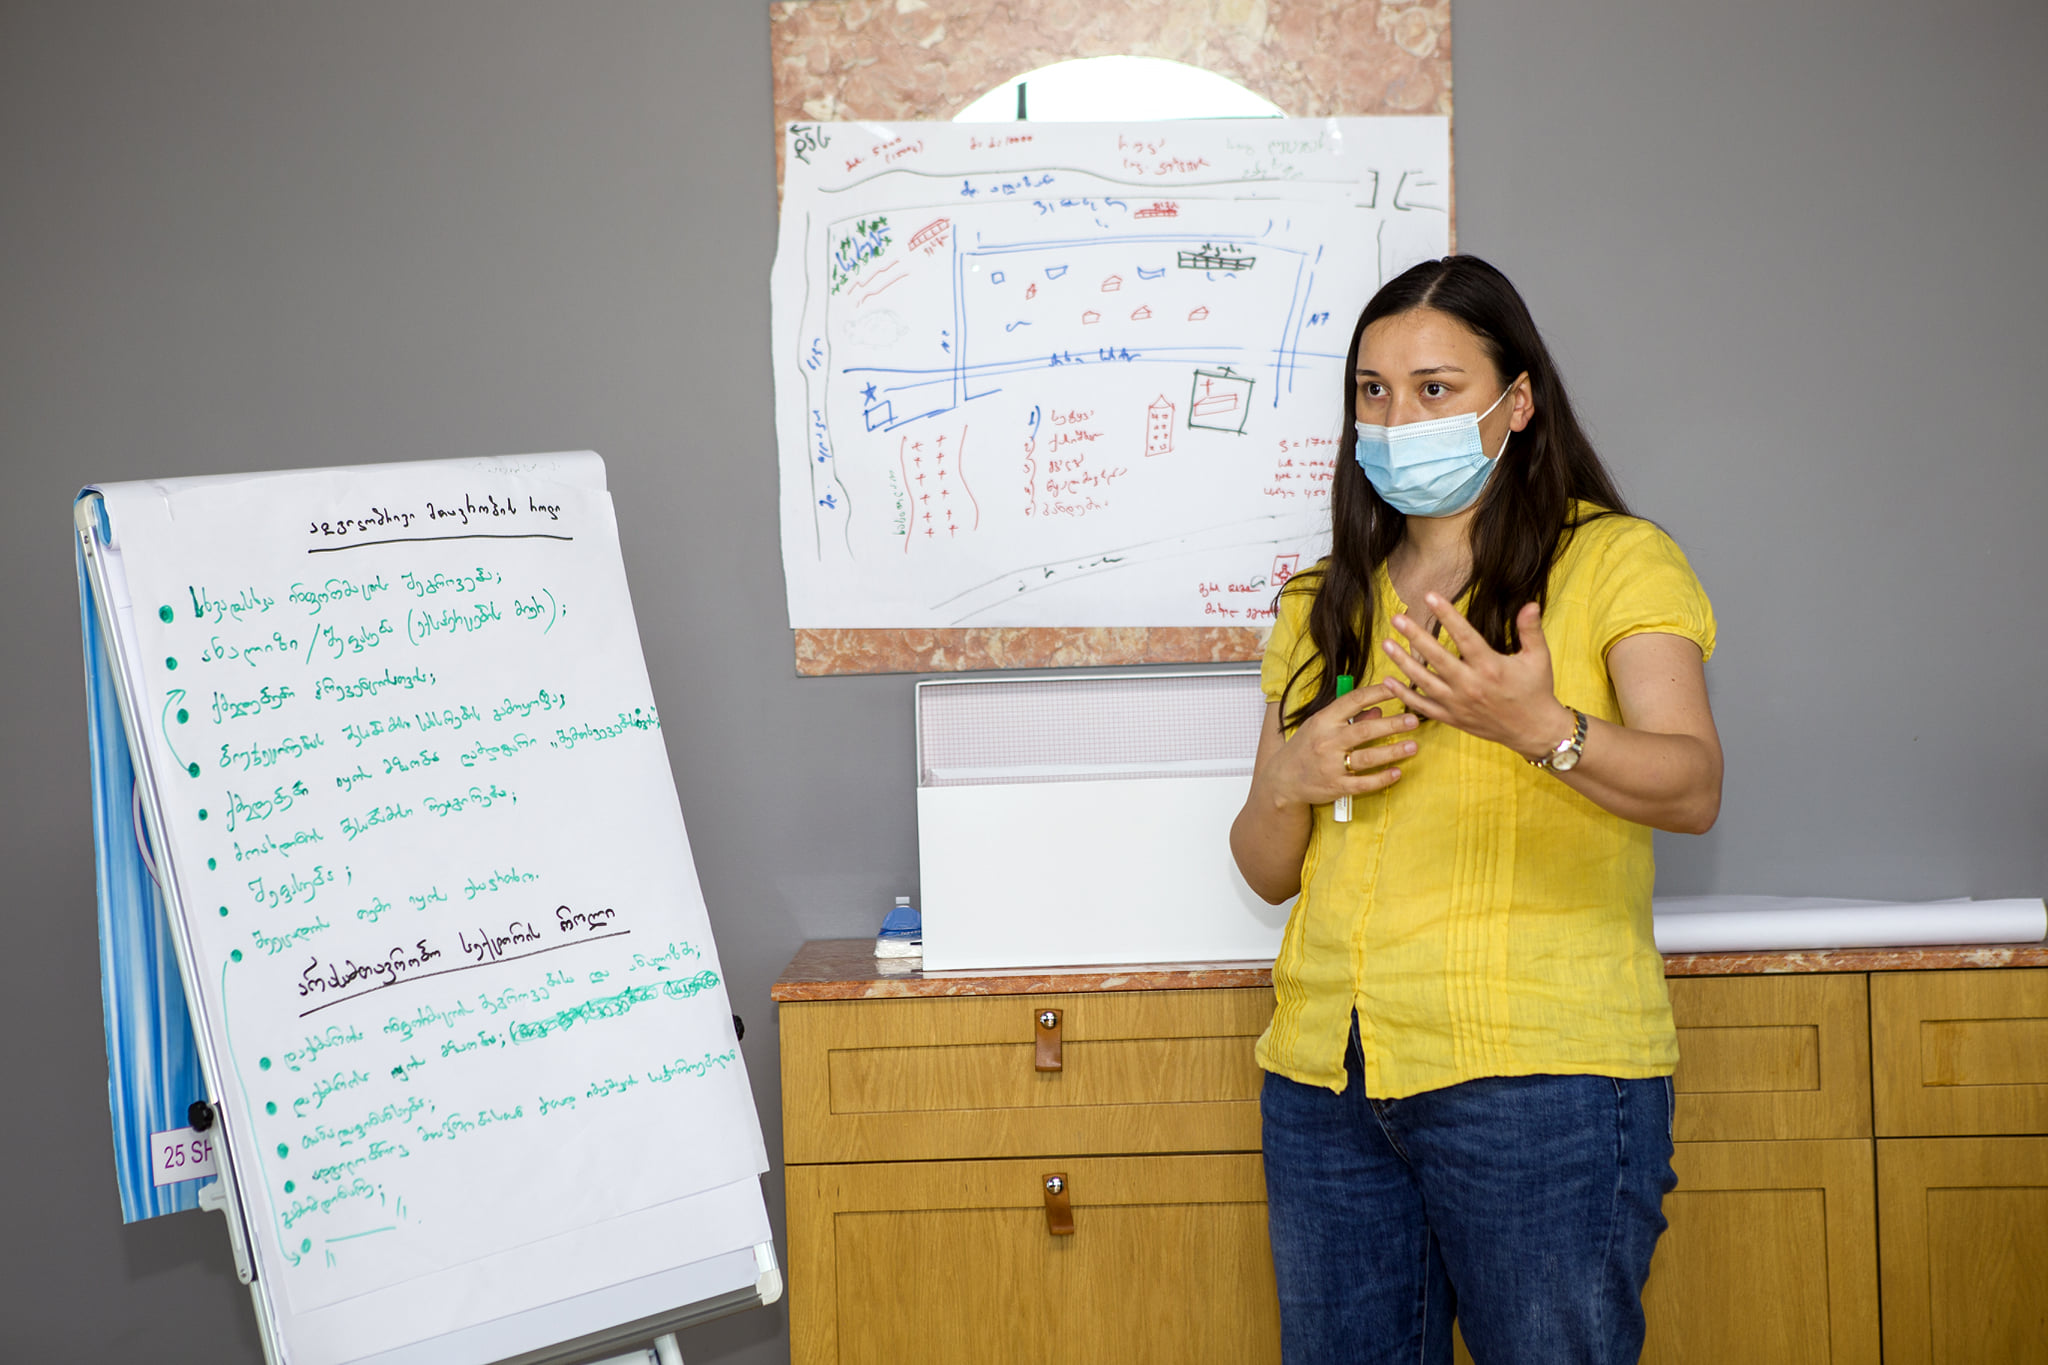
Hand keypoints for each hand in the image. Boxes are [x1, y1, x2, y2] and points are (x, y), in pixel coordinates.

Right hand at [1254, 681, 1419, 808]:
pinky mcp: (1336, 787)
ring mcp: (1331, 765)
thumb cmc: (1304, 748)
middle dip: (1392, 725)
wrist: (1282, 779)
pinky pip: (1363, 783)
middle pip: (1365, 730)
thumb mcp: (1321, 726)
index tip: (1398, 687)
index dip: (1377, 692)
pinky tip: (1396, 773)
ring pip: (1367, 757)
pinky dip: (1381, 779)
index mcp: (1324, 721)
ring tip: (1413, 746)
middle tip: (1414, 720)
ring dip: (1392, 752)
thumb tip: (1379, 710)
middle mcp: (1327, 741)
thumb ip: (1349, 718)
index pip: (1353, 701)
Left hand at [1380, 596, 1574, 760]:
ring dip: (1402, 662)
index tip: (1430, 596)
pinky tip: (1388, 680)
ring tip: (1386, 643)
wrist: (1534, 731)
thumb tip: (1529, 604)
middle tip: (1397, 618)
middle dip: (1415, 636)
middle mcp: (1471, 685)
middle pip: (1436, 657)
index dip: (1447, 615)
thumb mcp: (1539, 658)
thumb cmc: (1536, 691)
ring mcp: (1458, 704)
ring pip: (1423, 681)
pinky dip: (1404, 695)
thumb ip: (1531, 630)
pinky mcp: (1452, 718)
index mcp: (1491, 667)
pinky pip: (1422, 706)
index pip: (1464, 636)